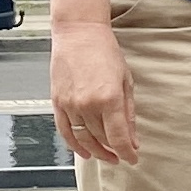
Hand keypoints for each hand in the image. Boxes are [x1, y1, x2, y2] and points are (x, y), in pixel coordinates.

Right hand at [49, 20, 137, 163]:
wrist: (79, 32)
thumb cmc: (104, 50)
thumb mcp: (125, 80)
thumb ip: (128, 112)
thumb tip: (132, 138)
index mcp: (109, 98)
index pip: (118, 138)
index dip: (127, 153)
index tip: (133, 158)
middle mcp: (88, 104)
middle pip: (102, 140)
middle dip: (114, 151)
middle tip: (122, 155)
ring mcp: (70, 104)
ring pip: (83, 139)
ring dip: (96, 151)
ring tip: (106, 156)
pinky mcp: (57, 102)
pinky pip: (65, 131)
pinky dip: (74, 145)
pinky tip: (84, 152)